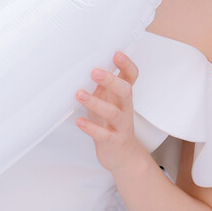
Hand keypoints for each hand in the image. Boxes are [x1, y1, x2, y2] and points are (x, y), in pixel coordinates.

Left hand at [75, 53, 148, 179]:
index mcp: (123, 97)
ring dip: (96, 103)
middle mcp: (125, 109)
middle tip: (95, 71)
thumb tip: (84, 65)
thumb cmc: (111, 125)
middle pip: (125, 91)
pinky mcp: (113, 141)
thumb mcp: (108, 102)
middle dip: (111, 80)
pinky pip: (103, 135)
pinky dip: (91, 128)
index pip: (131, 77)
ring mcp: (120, 126)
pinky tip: (80, 121)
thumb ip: (101, 86)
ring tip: (80, 94)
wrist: (124, 157)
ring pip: (113, 113)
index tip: (116, 53)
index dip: (126, 65)